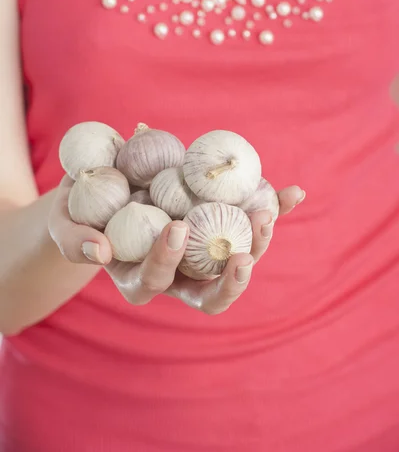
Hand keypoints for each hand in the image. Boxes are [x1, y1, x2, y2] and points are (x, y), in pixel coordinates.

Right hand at [49, 176, 304, 314]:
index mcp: (140, 276)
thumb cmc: (77, 212)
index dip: (166, 263)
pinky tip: (296, 193)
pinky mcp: (218, 225)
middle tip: (240, 255)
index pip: (155, 282)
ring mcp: (201, 252)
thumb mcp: (66, 222)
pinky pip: (249, 223)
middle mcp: (177, 273)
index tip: (175, 229)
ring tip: (268, 211)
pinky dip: (274, 210)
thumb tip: (100, 248)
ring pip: (236, 259)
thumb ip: (75, 237)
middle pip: (210, 292)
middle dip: (230, 279)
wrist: (99, 190)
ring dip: (257, 241)